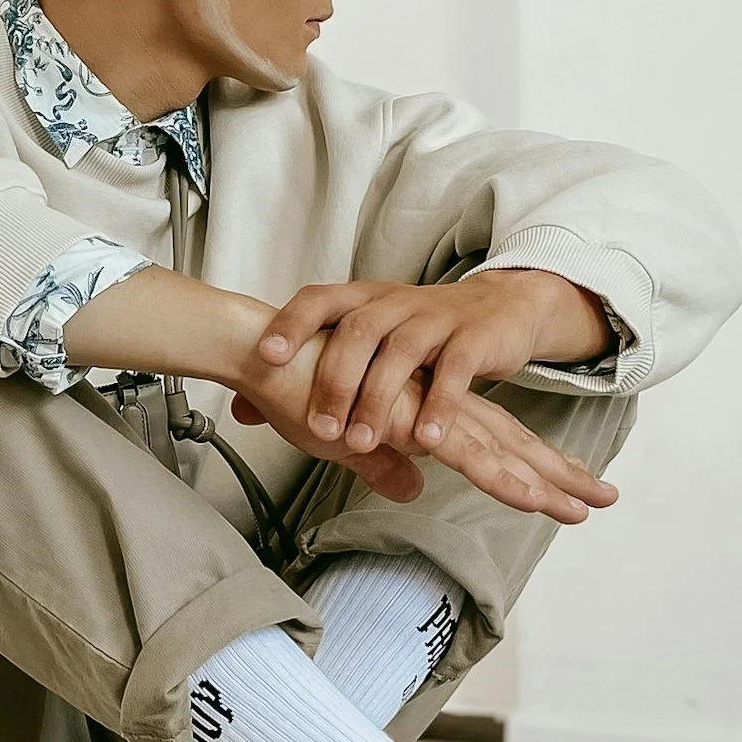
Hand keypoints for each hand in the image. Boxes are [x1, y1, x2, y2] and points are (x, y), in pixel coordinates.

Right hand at [225, 324, 616, 525]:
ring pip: (501, 452)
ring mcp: (427, 410)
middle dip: (559, 473)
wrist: (266, 353)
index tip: (569, 487)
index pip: (490, 441)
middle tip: (605, 498)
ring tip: (588, 507)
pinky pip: (468, 455)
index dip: (530, 465)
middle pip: (510, 443)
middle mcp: (435, 404)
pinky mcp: (411, 419)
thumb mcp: (346, 441)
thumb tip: (414, 489)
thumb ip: (385, 465)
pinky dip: (503, 479)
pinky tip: (534, 499)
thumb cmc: (295, 390)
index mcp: (425, 407)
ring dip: (547, 482)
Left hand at [256, 272, 614, 455]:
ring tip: (363, 442)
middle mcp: (394, 302)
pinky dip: (439, 405)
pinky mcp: (473, 338)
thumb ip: (307, 374)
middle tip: (321, 430)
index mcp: (362, 299)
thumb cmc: (418, 332)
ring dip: (378, 400)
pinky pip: (454, 369)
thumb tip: (244, 410)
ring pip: (400, 352)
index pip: (318, 299)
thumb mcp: (362, 344)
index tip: (265, 358)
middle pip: (356, 331)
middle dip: (334, 382)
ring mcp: (435, 318)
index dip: (290, 324)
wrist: (498, 308)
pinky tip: (426, 438)